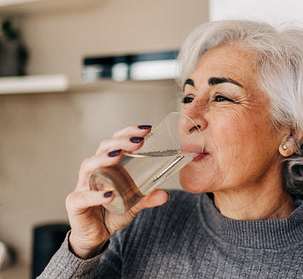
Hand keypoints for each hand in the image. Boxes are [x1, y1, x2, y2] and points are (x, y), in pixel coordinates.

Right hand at [65, 125, 168, 258]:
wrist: (95, 236)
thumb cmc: (111, 212)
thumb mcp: (133, 203)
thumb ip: (148, 198)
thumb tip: (166, 194)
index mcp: (107, 166)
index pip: (115, 142)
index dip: (128, 133)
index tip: (146, 129)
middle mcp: (93, 171)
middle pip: (102, 149)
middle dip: (120, 142)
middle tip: (138, 142)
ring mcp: (82, 186)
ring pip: (88, 166)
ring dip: (103, 159)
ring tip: (118, 156)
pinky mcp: (75, 204)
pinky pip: (83, 197)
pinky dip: (96, 195)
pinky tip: (109, 194)